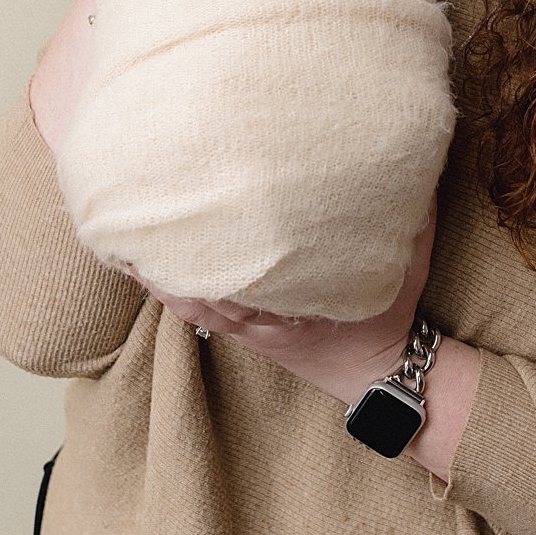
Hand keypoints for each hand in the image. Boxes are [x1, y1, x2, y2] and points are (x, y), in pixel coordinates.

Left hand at [121, 201, 438, 405]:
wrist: (381, 372)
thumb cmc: (390, 311)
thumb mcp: (408, 257)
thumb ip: (409, 210)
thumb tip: (413, 162)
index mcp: (296, 288)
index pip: (238, 257)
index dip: (205, 226)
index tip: (183, 186)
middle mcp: (260, 308)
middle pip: (200, 271)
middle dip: (169, 237)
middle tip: (135, 197)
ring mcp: (247, 321)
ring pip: (188, 293)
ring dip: (157, 263)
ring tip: (122, 227)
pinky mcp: (241, 329)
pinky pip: (192, 310)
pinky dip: (165, 288)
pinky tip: (141, 265)